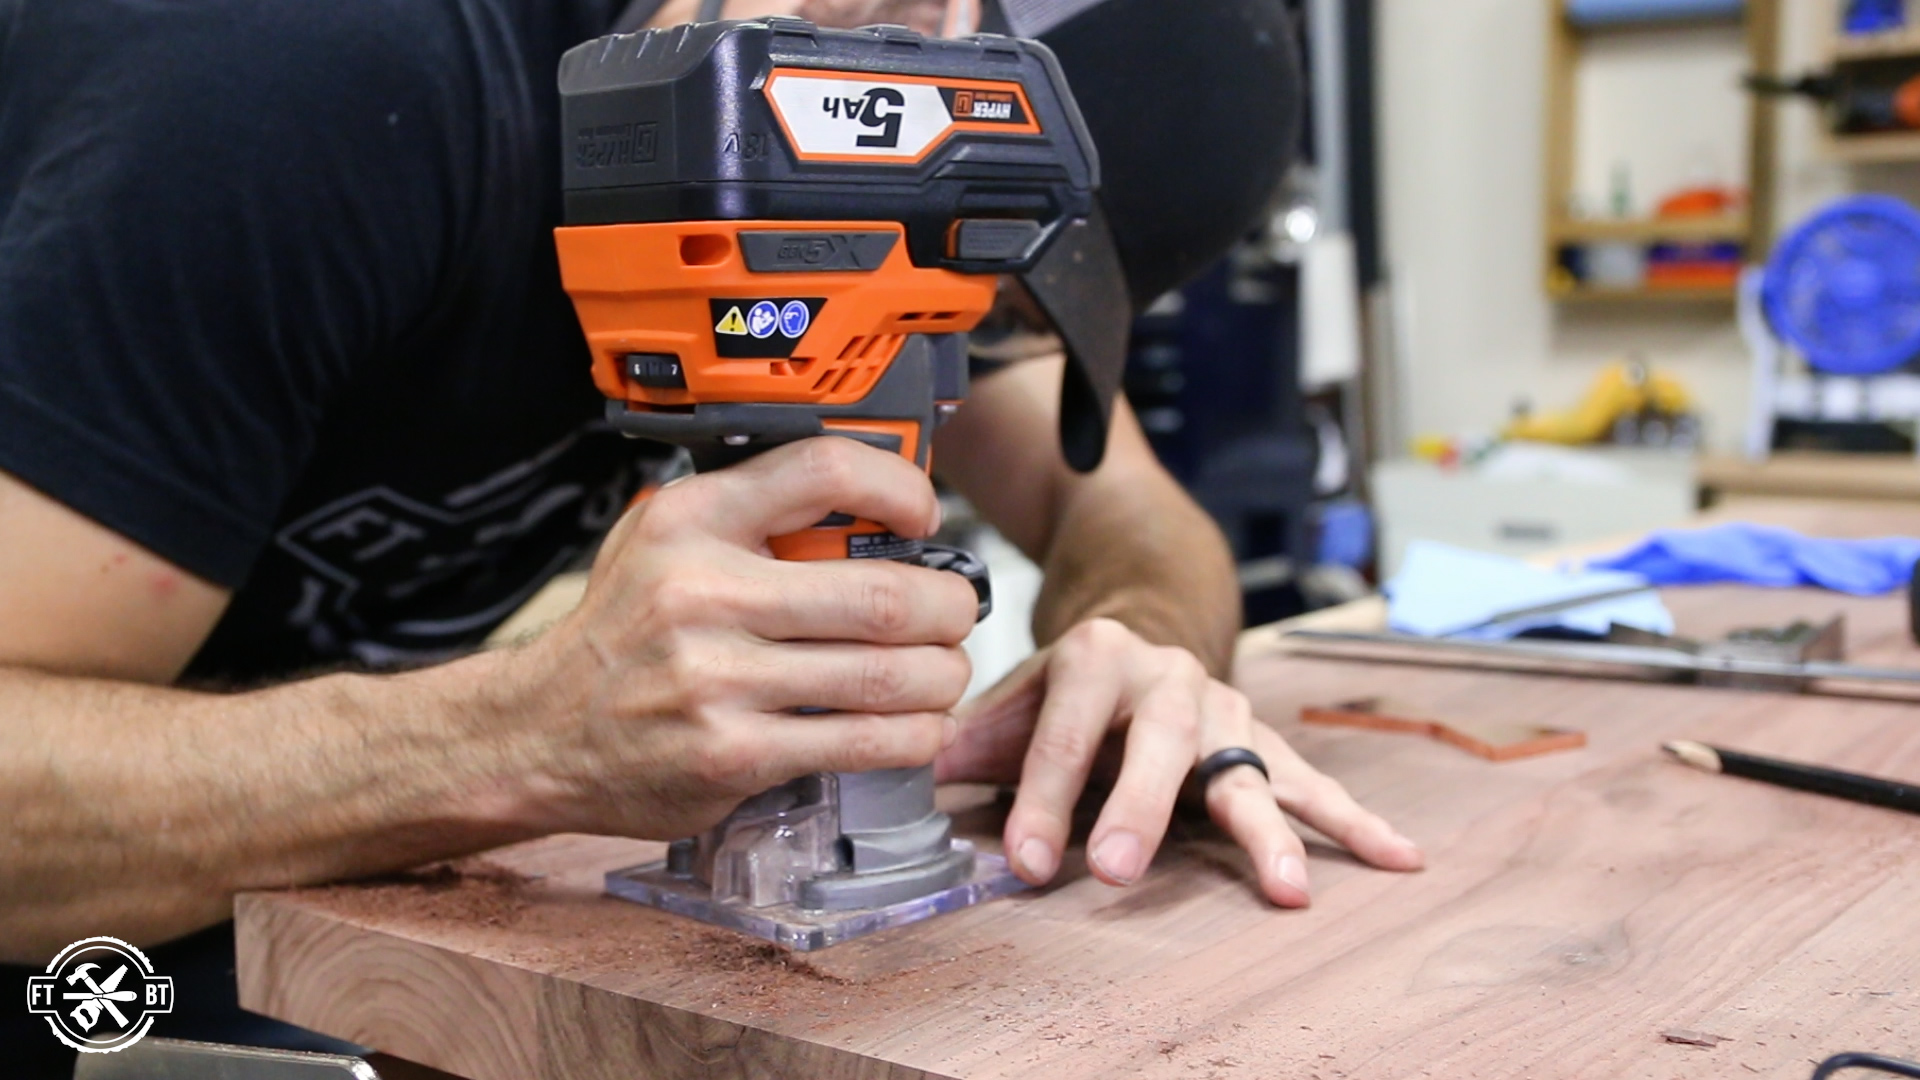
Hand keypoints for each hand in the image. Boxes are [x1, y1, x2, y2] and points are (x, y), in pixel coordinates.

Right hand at [505, 437, 979, 839]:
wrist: (538, 731)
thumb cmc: (623, 631)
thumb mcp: (664, 539)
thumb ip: (754, 514)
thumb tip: (874, 505)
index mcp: (694, 520)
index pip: (825, 469)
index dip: (902, 488)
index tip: (924, 518)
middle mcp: (703, 592)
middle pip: (885, 594)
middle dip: (950, 609)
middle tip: (958, 616)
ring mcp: (716, 679)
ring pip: (888, 676)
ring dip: (942, 678)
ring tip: (942, 674)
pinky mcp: (733, 754)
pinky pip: (861, 741)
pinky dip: (912, 736)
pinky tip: (914, 727)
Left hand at [936, 618, 1424, 905]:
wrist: (1141, 620)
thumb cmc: (1065, 687)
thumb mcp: (1008, 698)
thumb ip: (961, 741)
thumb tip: (891, 775)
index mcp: (1093, 655)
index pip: (1060, 732)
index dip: (1039, 798)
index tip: (1025, 863)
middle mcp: (1166, 676)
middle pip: (1159, 744)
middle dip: (1141, 809)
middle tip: (1122, 870)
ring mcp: (1224, 708)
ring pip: (1247, 768)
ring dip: (1268, 832)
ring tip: (1290, 890)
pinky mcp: (1264, 739)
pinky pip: (1314, 782)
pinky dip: (1355, 822)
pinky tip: (1400, 857)